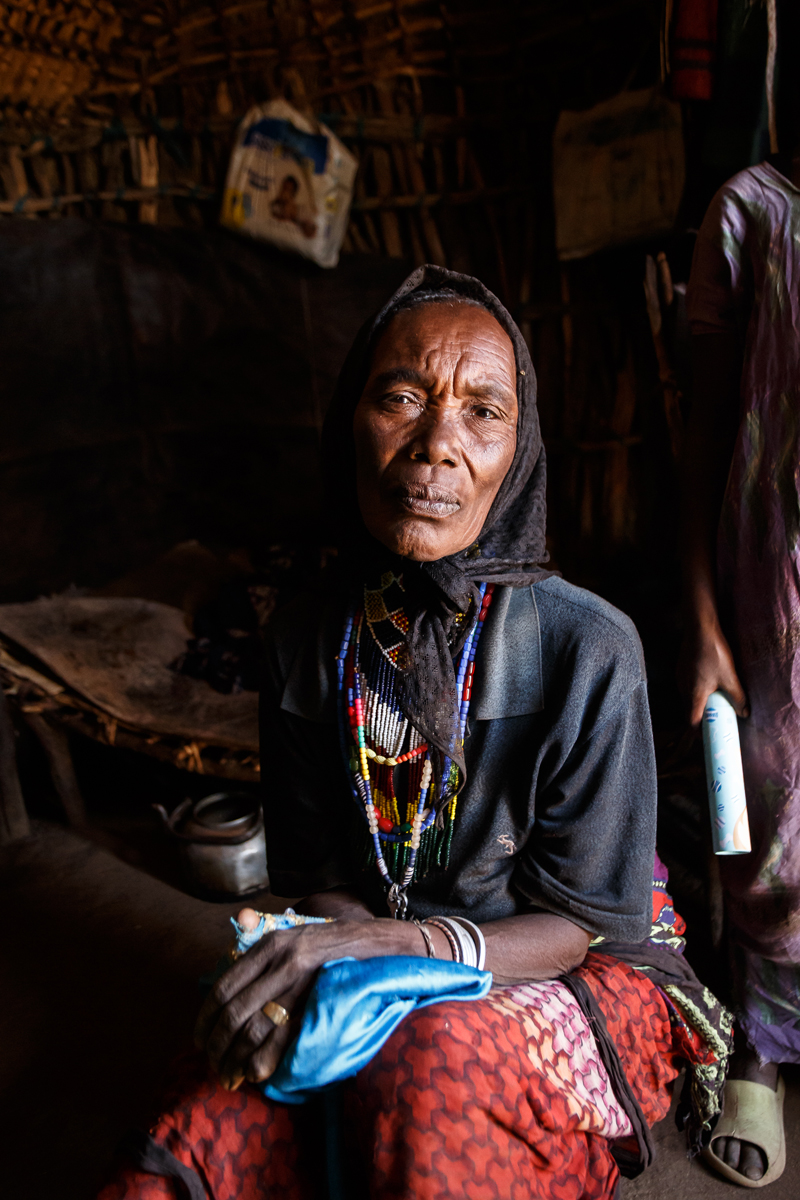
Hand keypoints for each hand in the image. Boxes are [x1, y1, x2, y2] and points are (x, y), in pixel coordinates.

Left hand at [194, 915, 418, 1088]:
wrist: (374, 946)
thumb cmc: (329, 942)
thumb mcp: (294, 930)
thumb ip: (263, 930)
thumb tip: (241, 919)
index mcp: (270, 945)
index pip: (224, 986)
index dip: (205, 1018)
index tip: (199, 1039)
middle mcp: (281, 963)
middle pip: (235, 1012)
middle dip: (217, 1045)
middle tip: (211, 1064)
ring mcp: (300, 985)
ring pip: (254, 1029)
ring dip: (235, 1057)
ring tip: (229, 1074)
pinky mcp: (317, 1004)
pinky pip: (283, 1038)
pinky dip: (263, 1059)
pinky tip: (254, 1073)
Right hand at [677, 618, 747, 727]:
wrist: (699, 629)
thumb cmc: (714, 654)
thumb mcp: (730, 677)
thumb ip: (737, 697)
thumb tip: (744, 712)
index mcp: (694, 695)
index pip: (691, 722)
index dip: (697, 734)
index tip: (704, 739)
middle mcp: (683, 689)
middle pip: (689, 711)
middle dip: (701, 718)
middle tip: (715, 720)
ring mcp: (680, 679)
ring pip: (688, 698)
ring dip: (699, 703)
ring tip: (714, 701)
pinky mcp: (680, 670)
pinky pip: (687, 687)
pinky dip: (696, 691)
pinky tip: (708, 683)